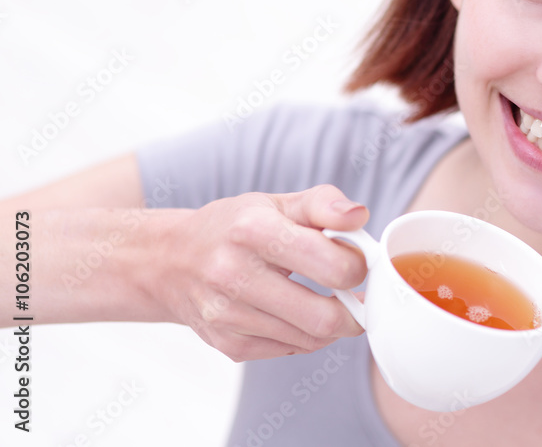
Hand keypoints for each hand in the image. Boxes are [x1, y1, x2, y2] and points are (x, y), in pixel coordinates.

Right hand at [145, 185, 369, 360]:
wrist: (168, 261)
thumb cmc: (232, 228)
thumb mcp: (277, 203)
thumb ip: (324, 204)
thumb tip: (359, 216)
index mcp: (254, 230)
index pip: (333, 266)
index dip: (359, 267)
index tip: (358, 262)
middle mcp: (234, 274)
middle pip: (323, 316)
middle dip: (355, 311)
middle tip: (358, 296)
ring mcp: (227, 315)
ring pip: (310, 339)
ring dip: (333, 324)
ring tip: (331, 301)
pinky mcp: (226, 344)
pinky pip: (290, 351)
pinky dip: (307, 336)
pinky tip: (300, 314)